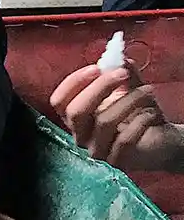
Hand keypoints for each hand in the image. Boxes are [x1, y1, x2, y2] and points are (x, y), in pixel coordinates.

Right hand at [51, 63, 183, 172]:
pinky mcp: (116, 161)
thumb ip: (122, 73)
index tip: (96, 68)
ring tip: (148, 90)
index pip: (59, 101)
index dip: (73, 83)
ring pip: (104, 122)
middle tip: (122, 73)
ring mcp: (97, 150)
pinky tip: (152, 113)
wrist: (161, 140)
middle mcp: (81, 135)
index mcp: (77, 117)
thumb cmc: (139, 113)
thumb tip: (118, 58)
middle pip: (75, 112)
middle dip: (99, 88)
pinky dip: (140, 121)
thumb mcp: (130, 88)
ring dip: (129, 100)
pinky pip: (124, 140)